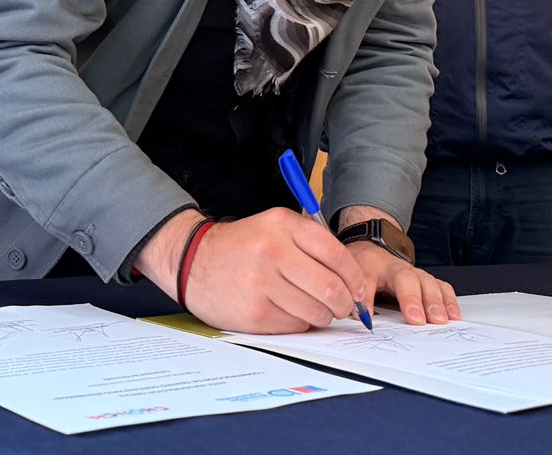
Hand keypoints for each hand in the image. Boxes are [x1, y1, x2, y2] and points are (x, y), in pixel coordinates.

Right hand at [137, 207, 371, 333]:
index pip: (336, 255)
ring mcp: (262, 283)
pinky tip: (286, 312)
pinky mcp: (254, 312)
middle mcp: (272, 251)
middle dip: (344, 304)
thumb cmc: (242, 247)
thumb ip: (311, 246)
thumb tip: (352, 282)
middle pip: (331, 288)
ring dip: (322, 316)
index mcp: (282, 225)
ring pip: (316, 312)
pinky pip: (295, 326)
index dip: (355, 278)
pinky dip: (299, 323)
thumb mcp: (274, 228)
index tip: (358, 290)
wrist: (192, 261)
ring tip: (311, 309)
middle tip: (342, 308)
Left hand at [347, 240, 460, 324]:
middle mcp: (407, 269)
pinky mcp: (428, 282)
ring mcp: (419, 275)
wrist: (371, 253)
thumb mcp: (357, 276)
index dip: (408, 299)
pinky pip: (442, 288)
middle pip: (421, 282)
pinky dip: (450, 301)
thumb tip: (363, 318)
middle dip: (428, 302)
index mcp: (388, 266)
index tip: (413, 318)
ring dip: (441, 303)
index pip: (400, 280)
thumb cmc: (366, 266)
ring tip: (446, 321)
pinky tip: (454, 316)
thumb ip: (361, 297)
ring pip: (433, 284)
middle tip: (433, 321)